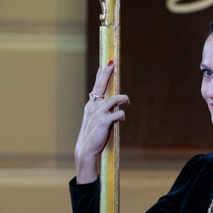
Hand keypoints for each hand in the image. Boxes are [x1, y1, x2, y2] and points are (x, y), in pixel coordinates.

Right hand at [74, 61, 128, 182]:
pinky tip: (121, 119)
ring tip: (127, 101)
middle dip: (106, 73)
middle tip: (112, 63)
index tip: (105, 63)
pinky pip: (118, 114)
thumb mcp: (96, 120)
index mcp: (91, 105)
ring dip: (122, 98)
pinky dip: (122, 115)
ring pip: (113, 99)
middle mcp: (93, 107)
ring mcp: (98, 114)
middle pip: (100, 86)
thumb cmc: (93, 135)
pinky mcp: (104, 122)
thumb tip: (116, 107)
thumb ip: (104, 111)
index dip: (101, 74)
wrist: (86, 150)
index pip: (96, 86)